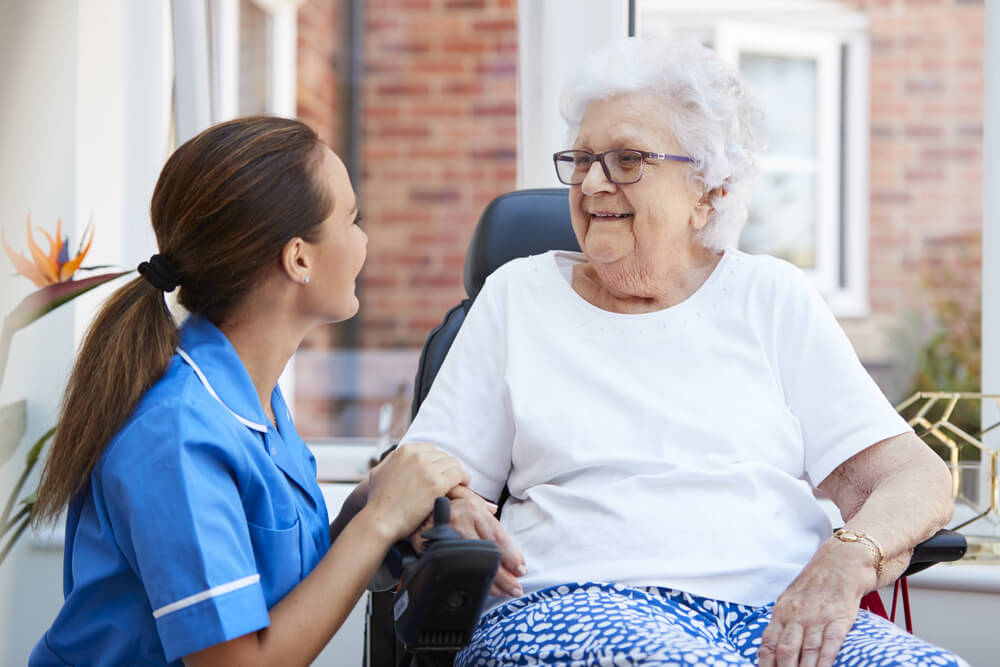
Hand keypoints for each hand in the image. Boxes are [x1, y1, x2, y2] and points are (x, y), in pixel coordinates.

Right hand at [366, 443, 468, 542]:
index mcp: (405, 450)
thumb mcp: (379, 471)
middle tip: (450, 480)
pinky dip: (464, 479)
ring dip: (457, 473)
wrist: (380, 520)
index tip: (440, 471)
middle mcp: (417, 456)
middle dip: (447, 468)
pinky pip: (459, 475)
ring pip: (454, 464)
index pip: (431, 449)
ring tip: (459, 483)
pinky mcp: (436, 484)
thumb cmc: (378, 501)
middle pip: (443, 456)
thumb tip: (399, 457)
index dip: (437, 461)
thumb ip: (391, 460)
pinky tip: (463, 486)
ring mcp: (428, 469)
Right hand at [411, 485, 526, 597]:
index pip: (499, 536)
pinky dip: (470, 579)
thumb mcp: (464, 501)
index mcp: (473, 508)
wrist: (411, 513)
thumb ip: (482, 511)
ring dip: (490, 581)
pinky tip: (480, 586)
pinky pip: (457, 568)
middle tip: (515, 588)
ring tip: (503, 591)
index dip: (512, 555)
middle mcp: (462, 518)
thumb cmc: (441, 509)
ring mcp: (448, 534)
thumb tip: (495, 511)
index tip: (521, 569)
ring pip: (475, 563)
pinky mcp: (435, 547)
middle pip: (489, 552)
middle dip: (505, 574)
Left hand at [758, 539, 876, 666]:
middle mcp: (797, 615)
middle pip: (786, 650)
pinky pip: (830, 644)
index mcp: (781, 611)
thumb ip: (781, 623)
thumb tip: (769, 650)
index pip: (768, 643)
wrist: (840, 564)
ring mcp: (819, 618)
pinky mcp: (840, 619)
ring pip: (807, 651)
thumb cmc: (812, 586)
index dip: (765, 663)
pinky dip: (825, 661)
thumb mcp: (789, 600)